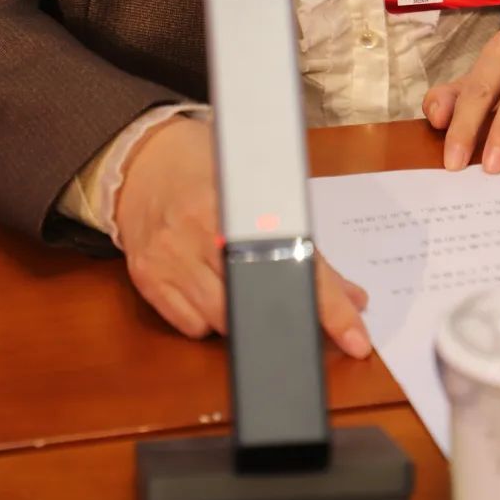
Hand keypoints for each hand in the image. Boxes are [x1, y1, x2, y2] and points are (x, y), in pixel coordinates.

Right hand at [114, 115, 371, 356]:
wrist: (142, 160)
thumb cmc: (208, 166)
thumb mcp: (259, 180)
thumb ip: (304, 238)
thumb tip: (354, 297)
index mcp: (238, 202)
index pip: (297, 263)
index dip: (330, 307)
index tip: (356, 339)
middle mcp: (200, 232)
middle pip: (257, 301)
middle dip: (284, 313)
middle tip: (299, 315)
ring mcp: (170, 258)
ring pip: (223, 322)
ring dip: (244, 316)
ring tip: (243, 285)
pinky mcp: (147, 279)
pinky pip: (190, 327)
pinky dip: (208, 320)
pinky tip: (210, 289)